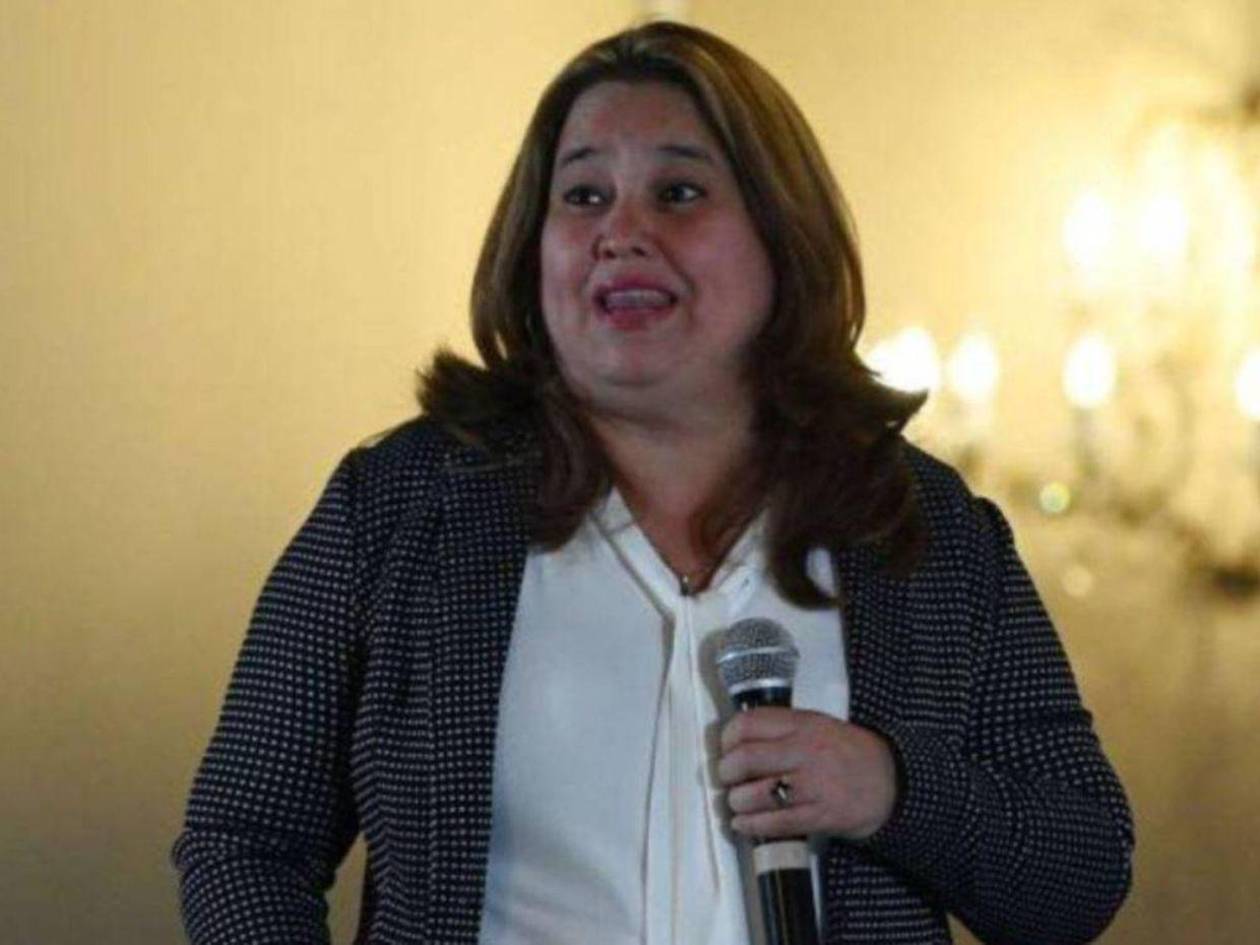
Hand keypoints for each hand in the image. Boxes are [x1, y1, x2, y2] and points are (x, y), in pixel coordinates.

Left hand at [717, 707, 898, 841]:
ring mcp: (813, 786)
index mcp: (803, 725)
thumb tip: (739, 741)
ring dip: (736, 801)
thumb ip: (783, 729)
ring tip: (736, 802)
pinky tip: (744, 824)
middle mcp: (806, 752)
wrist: (896, 783)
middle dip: (726, 772)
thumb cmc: (852, 753)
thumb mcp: (819, 725)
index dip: (727, 738)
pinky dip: (751, 826)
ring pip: (755, 794)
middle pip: (745, 759)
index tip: (725, 748)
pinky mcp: (820, 816)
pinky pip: (775, 823)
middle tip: (726, 777)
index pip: (749, 724)